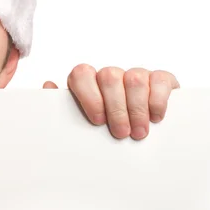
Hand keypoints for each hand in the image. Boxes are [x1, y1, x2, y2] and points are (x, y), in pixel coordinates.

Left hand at [43, 64, 179, 139]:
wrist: (140, 134)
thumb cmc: (105, 129)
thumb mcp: (83, 122)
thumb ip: (64, 106)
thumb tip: (48, 85)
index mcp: (88, 82)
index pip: (81, 74)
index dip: (88, 95)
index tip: (97, 121)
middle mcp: (111, 76)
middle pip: (108, 77)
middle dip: (115, 108)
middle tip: (120, 134)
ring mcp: (136, 75)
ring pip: (133, 78)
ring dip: (136, 109)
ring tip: (138, 133)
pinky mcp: (161, 79)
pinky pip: (158, 79)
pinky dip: (157, 100)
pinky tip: (156, 117)